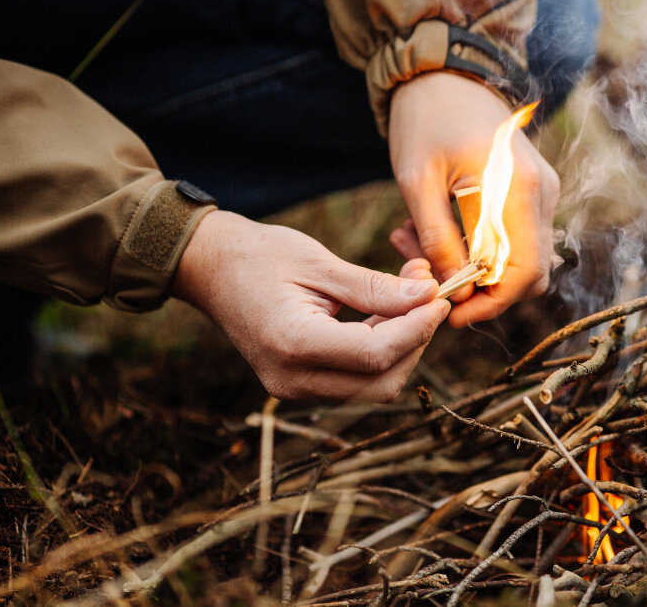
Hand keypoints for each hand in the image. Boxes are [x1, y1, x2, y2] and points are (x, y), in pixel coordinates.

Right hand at [170, 211, 449, 400]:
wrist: (207, 268)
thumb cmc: (259, 256)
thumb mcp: (320, 264)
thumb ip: (376, 287)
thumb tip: (428, 295)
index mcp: (294, 345)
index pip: (376, 354)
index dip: (418, 328)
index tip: (438, 295)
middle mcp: (292, 380)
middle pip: (382, 381)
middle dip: (415, 341)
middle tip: (427, 295)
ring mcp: (293, 389)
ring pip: (373, 386)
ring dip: (401, 347)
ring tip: (407, 298)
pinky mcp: (298, 385)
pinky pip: (355, 381)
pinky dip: (380, 352)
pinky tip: (385, 315)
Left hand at [388, 72, 559, 326]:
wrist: (445, 73)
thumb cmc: (426, 118)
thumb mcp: (417, 181)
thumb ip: (437, 239)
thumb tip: (452, 290)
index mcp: (517, 188)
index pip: (523, 273)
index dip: (490, 304)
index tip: (450, 313)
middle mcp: (542, 193)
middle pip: (531, 275)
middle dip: (483, 293)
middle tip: (432, 284)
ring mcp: (542, 193)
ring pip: (523, 262)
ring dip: (477, 273)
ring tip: (420, 251)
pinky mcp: (533, 193)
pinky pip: (517, 241)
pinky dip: (482, 253)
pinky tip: (439, 236)